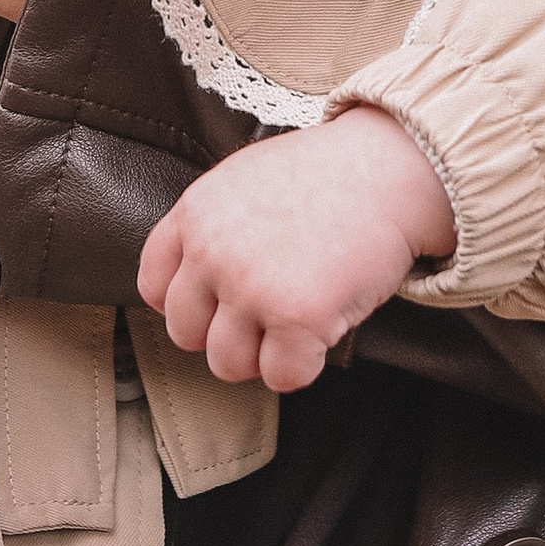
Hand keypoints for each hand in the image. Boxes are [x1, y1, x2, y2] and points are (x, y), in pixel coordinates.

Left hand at [136, 107, 455, 392]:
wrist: (390, 168)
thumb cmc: (327, 175)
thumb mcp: (244, 181)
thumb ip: (210, 228)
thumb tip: (197, 288)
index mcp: (195, 213)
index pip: (153, 286)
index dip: (190, 304)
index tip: (222, 304)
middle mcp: (212, 252)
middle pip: (187, 334)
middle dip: (226, 334)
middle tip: (269, 314)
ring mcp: (252, 287)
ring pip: (228, 365)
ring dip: (265, 354)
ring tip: (298, 317)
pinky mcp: (297, 318)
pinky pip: (283, 376)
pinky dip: (306, 364)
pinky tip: (326, 325)